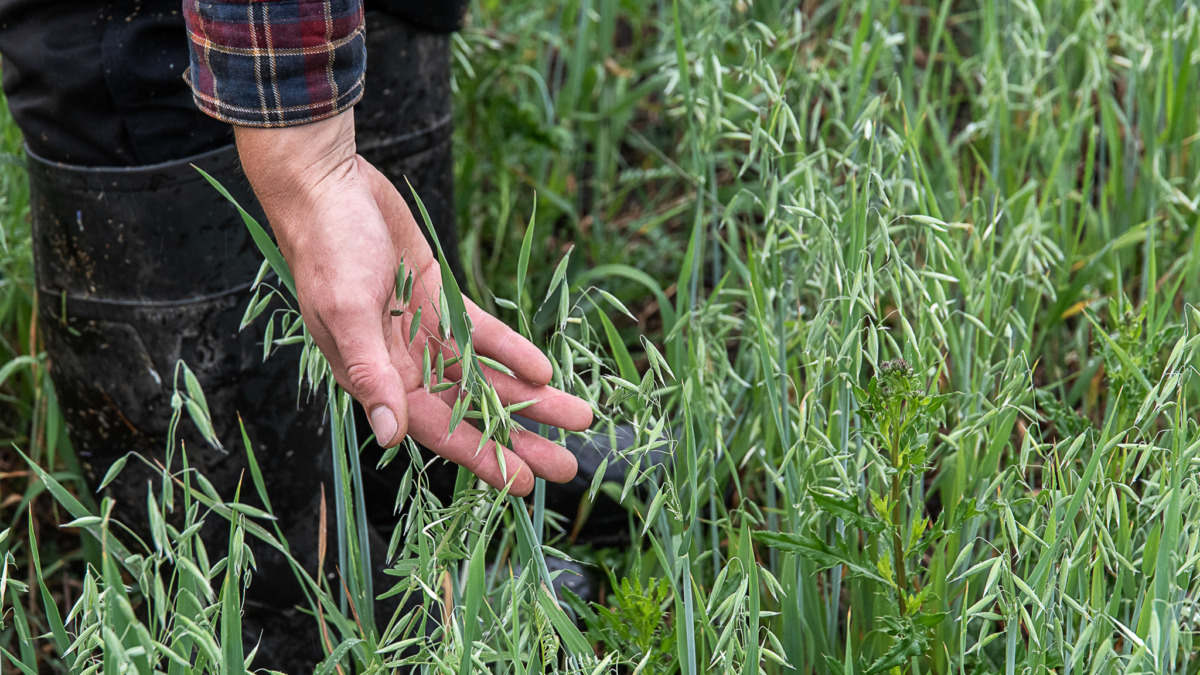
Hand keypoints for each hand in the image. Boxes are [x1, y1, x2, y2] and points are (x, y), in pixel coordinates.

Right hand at [234, 111, 591, 496]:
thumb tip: (390, 435)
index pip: (439, 430)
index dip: (482, 458)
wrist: (330, 187)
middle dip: (520, 439)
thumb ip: (371, 374)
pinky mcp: (442, 301)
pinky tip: (547, 369)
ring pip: (487, 377)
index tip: (523, 484)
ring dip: (531, 398)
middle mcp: (404, 364)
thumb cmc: (328, 249)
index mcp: (377, 377)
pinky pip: (485, 334)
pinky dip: (514, 351)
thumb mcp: (347, 312)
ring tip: (578, 416)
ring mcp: (426, 333)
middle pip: (472, 412)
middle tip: (568, 466)